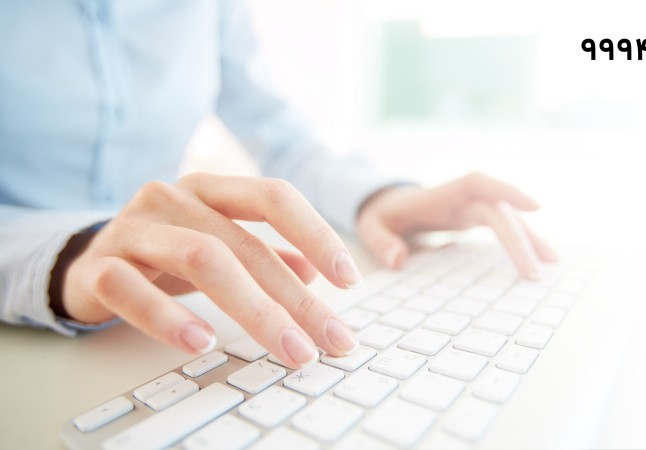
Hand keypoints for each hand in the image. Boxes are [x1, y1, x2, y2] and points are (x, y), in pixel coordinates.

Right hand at [61, 173, 360, 366]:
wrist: (84, 262)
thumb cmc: (165, 253)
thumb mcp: (219, 247)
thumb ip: (265, 254)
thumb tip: (316, 273)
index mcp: (210, 190)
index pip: (274, 197)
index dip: (317, 233)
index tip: (350, 279)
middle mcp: (172, 198)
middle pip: (245, 244)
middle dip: (296, 298)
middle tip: (329, 338)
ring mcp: (133, 228)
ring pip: (200, 259)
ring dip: (253, 309)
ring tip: (287, 348)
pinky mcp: (98, 266)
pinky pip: (132, 288)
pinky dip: (169, 318)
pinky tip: (202, 342)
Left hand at [356, 172, 557, 277]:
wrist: (387, 204)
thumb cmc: (382, 214)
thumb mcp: (370, 226)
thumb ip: (380, 241)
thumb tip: (398, 259)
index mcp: (441, 194)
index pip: (479, 184)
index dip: (507, 191)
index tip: (536, 207)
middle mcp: (463, 197)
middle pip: (499, 211)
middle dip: (520, 239)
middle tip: (535, 273)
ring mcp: (472, 207)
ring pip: (509, 218)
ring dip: (531, 238)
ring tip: (553, 262)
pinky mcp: (476, 218)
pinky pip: (505, 226)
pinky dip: (522, 241)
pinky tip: (540, 258)